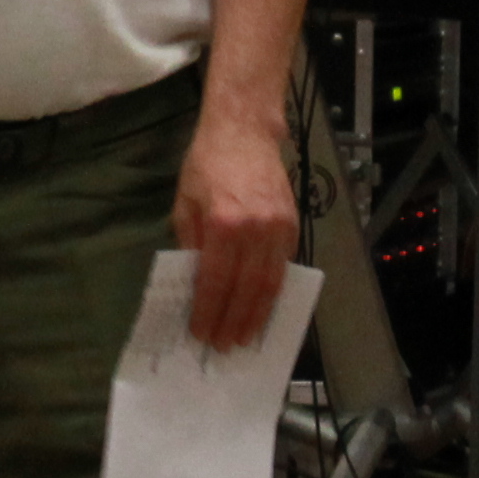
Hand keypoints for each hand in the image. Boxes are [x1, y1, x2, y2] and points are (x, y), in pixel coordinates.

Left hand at [172, 106, 299, 350]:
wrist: (244, 130)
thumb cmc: (206, 164)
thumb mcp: (185, 203)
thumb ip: (191, 244)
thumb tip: (196, 285)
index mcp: (223, 223)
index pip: (215, 281)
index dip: (208, 311)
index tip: (201, 334)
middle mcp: (255, 229)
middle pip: (247, 290)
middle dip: (234, 322)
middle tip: (224, 347)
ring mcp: (279, 227)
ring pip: (271, 284)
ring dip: (258, 316)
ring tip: (245, 337)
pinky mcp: (293, 224)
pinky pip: (284, 267)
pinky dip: (273, 292)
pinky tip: (262, 308)